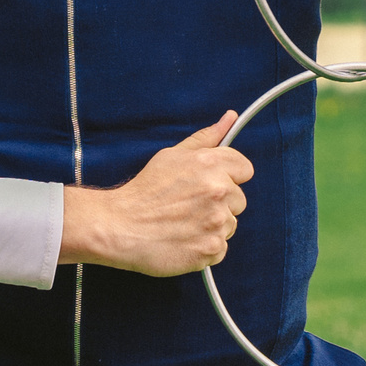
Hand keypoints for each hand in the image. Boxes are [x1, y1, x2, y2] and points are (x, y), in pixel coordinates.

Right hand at [59, 114, 251, 276]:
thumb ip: (206, 138)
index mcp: (210, 164)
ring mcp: (216, 222)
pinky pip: (221, 249)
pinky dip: (205, 248)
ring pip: (230, 225)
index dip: (228, 177)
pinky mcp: (211, 249)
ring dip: (212, 226)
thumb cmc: (145, 191)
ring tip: (184, 224)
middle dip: (220, 203)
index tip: (210, 184)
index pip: (245, 169)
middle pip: (239, 200)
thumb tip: (231, 117)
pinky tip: (184, 241)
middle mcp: (218, 191)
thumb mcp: (173, 155)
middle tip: (190, 207)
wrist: (120, 227)